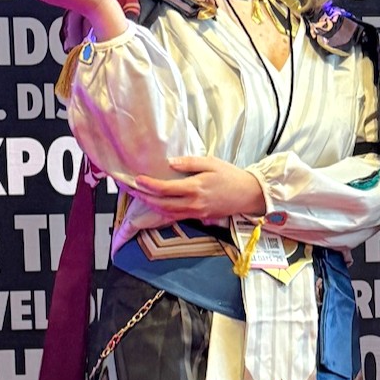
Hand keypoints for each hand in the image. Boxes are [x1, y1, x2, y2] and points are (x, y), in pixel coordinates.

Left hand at [129, 156, 267, 223]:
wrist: (248, 194)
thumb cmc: (231, 176)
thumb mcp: (211, 162)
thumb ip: (189, 163)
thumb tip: (169, 163)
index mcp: (195, 188)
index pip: (165, 189)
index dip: (149, 185)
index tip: (137, 179)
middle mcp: (193, 203)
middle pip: (162, 204)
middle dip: (144, 197)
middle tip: (130, 189)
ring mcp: (196, 212)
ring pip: (167, 213)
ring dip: (151, 206)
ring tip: (139, 197)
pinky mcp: (200, 217)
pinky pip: (177, 216)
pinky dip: (163, 211)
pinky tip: (156, 205)